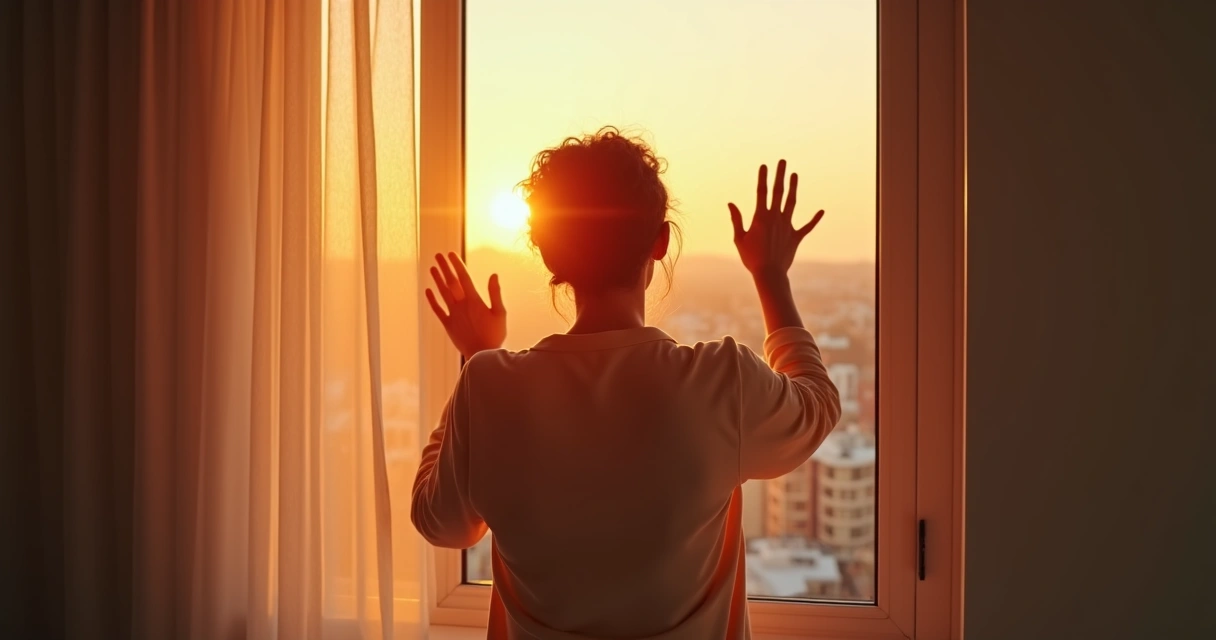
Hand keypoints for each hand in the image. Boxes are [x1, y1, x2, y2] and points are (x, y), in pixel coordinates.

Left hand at [425, 252, 506, 359]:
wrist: (482, 355)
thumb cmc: (494, 335)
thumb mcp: (500, 313)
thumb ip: (495, 294)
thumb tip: (494, 275)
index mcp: (474, 300)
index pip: (463, 277)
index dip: (457, 264)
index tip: (451, 254)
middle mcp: (461, 305)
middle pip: (451, 282)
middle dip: (444, 267)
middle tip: (438, 255)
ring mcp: (453, 315)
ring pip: (442, 293)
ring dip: (437, 280)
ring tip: (432, 268)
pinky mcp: (448, 325)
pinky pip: (437, 310)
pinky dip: (432, 300)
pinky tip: (428, 291)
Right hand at [729, 159, 824, 281]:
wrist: (769, 274)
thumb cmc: (751, 258)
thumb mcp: (740, 238)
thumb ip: (737, 220)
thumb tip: (731, 204)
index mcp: (761, 217)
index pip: (761, 192)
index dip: (763, 178)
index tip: (764, 166)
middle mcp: (776, 218)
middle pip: (778, 192)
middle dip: (780, 175)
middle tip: (782, 161)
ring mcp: (787, 226)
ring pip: (792, 203)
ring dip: (793, 188)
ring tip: (794, 175)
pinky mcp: (796, 237)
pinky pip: (807, 226)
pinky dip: (814, 219)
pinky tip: (822, 211)